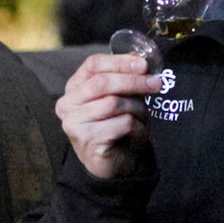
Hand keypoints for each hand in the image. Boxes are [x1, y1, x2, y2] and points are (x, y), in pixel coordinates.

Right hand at [56, 53, 161, 177]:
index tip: (143, 64)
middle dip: (133, 81)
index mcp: (74, 88)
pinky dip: (135, 126)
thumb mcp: (123, 98)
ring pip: (113, 103)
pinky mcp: (87, 140)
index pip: (93, 65)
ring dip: (136, 109)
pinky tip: (134, 132)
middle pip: (102, 82)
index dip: (120, 62)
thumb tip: (141, 58)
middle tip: (155, 84)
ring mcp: (74, 123)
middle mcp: (68, 104)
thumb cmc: (117, 128)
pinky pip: (120, 124)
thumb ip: (126, 79)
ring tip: (142, 117)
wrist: (115, 164)